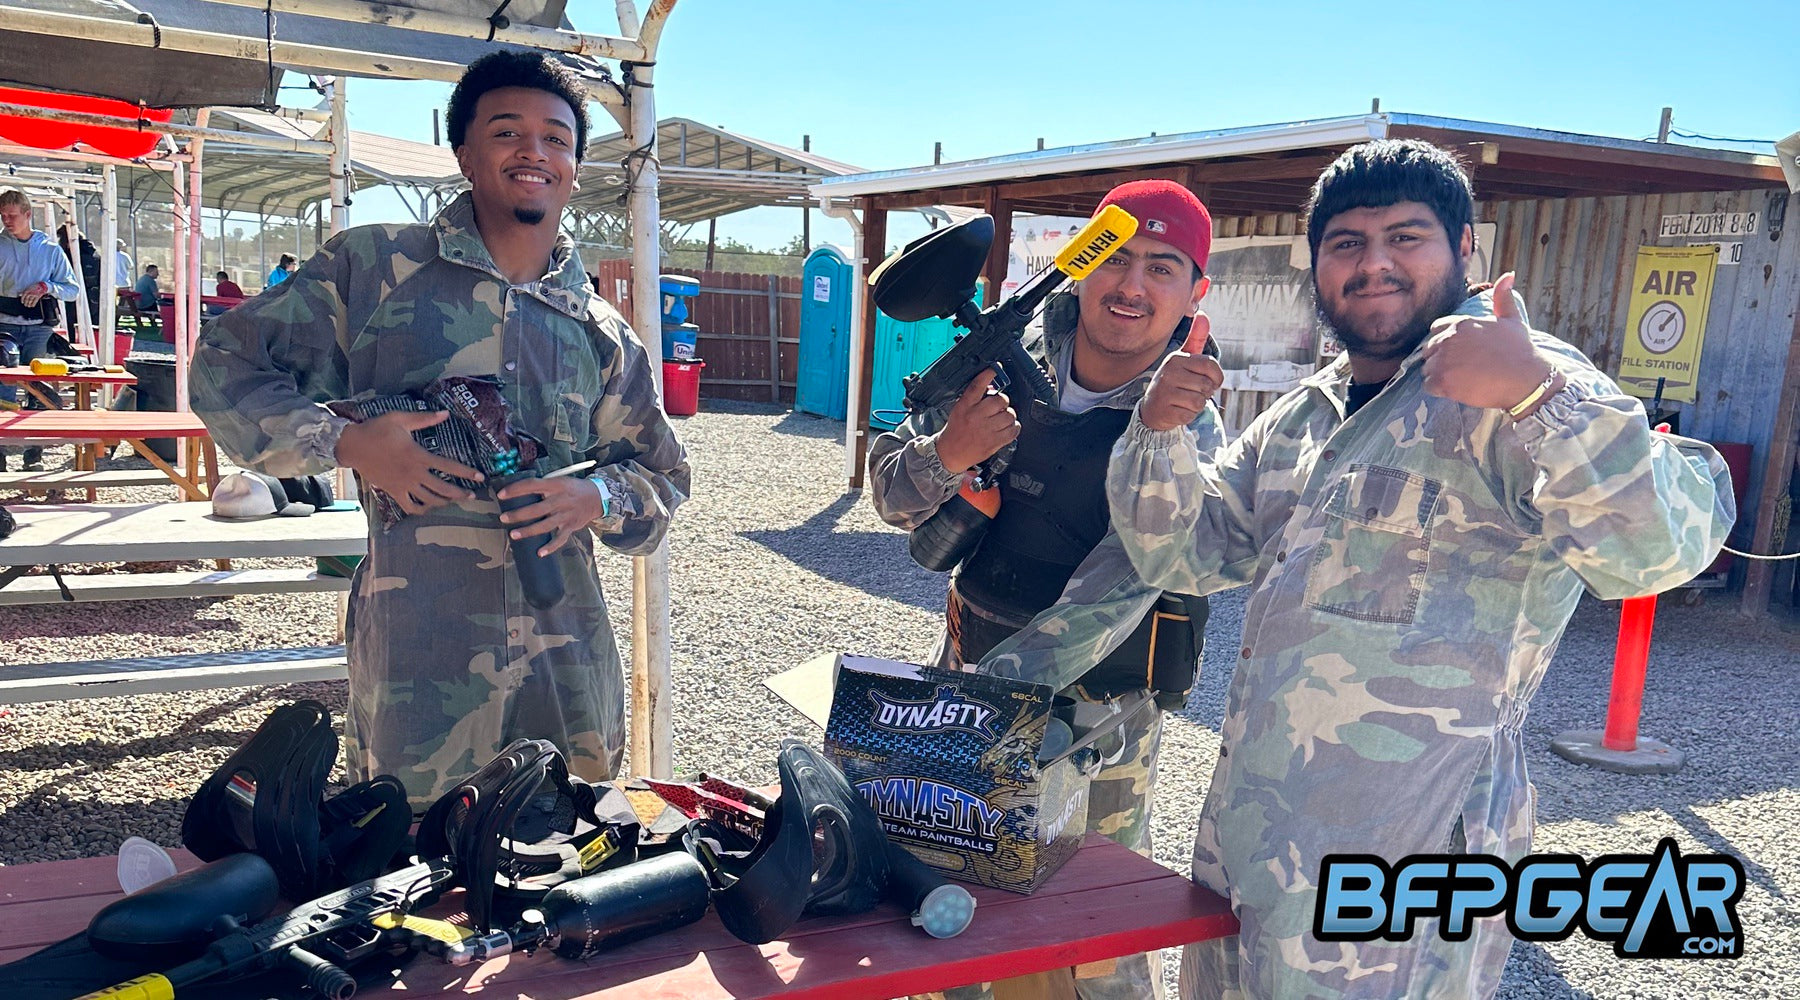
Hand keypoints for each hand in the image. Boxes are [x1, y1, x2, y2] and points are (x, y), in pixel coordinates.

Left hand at [19, 282, 46, 306]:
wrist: (41, 286)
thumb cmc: (34, 287)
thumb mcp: (28, 288)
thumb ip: (24, 291)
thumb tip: (19, 294)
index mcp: (27, 290)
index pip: (23, 296)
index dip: (22, 300)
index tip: (22, 302)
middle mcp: (30, 293)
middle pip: (27, 299)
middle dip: (26, 303)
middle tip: (25, 305)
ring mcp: (34, 295)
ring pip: (30, 300)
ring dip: (29, 304)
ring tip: (28, 306)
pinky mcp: (38, 296)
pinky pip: (35, 301)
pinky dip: (33, 304)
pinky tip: (32, 306)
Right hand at [334, 410, 483, 513]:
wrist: (353, 445)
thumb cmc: (377, 429)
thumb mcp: (400, 419)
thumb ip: (424, 418)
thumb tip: (446, 413)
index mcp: (418, 455)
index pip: (448, 466)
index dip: (466, 473)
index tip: (480, 477)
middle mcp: (414, 473)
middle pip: (442, 488)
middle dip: (460, 493)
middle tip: (472, 496)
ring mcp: (403, 485)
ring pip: (429, 499)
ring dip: (444, 502)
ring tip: (454, 501)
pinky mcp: (393, 492)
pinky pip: (410, 506)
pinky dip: (421, 510)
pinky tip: (428, 508)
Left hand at [497, 476, 606, 556]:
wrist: (597, 497)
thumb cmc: (573, 488)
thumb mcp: (559, 480)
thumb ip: (543, 486)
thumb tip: (519, 490)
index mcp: (555, 486)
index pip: (532, 486)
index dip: (515, 489)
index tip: (501, 495)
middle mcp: (560, 500)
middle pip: (536, 509)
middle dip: (518, 514)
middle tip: (503, 518)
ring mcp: (566, 515)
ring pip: (545, 525)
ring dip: (528, 531)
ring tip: (513, 534)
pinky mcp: (571, 526)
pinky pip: (560, 539)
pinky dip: (551, 547)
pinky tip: (540, 552)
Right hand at [933, 366, 1019, 474]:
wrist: (950, 454)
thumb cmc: (956, 430)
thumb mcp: (959, 409)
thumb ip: (974, 398)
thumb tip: (993, 387)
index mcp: (965, 406)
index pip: (977, 386)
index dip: (988, 375)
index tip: (995, 368)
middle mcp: (976, 416)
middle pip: (1000, 400)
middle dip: (1002, 402)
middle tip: (999, 406)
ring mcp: (986, 430)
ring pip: (1009, 415)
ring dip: (1009, 416)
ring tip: (1002, 419)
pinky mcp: (994, 443)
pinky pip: (1013, 431)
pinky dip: (1014, 428)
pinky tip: (1008, 428)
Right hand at [1140, 314, 1222, 431]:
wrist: (1152, 409)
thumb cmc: (1174, 384)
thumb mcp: (1184, 361)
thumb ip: (1195, 340)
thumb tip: (1202, 314)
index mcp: (1176, 358)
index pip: (1211, 366)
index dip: (1215, 378)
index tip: (1205, 381)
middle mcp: (1169, 372)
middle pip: (1207, 385)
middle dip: (1204, 393)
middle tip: (1190, 392)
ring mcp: (1165, 391)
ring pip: (1200, 401)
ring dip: (1196, 405)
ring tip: (1183, 400)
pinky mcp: (1165, 410)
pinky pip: (1191, 414)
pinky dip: (1188, 415)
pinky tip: (1177, 410)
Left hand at [1421, 273, 1553, 409]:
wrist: (1527, 380)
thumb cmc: (1521, 351)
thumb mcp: (1512, 320)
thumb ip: (1503, 298)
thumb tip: (1509, 274)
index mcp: (1461, 323)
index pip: (1436, 330)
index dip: (1446, 342)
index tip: (1461, 352)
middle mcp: (1449, 338)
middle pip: (1429, 349)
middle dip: (1441, 359)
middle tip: (1462, 368)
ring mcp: (1444, 360)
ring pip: (1427, 368)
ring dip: (1439, 375)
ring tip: (1462, 379)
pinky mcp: (1443, 381)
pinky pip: (1428, 385)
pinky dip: (1439, 390)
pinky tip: (1457, 389)